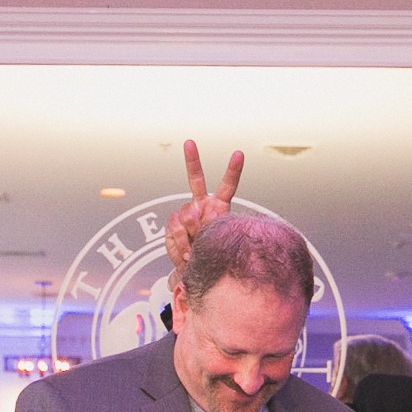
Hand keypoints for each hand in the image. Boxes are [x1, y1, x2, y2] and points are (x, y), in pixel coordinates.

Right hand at [164, 139, 243, 270]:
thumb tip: (192, 220)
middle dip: (192, 160)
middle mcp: (200, 204)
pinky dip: (182, 244)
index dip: (233, 170)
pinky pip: (177, 229)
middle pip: (195, 179)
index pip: (227, 186)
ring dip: (193, 235)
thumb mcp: (218, 242)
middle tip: (189, 143)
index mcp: (218, 206)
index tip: (238, 154)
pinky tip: (187, 253)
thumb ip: (209, 228)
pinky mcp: (173, 223)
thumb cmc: (211, 254)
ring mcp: (185, 213)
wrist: (194, 269)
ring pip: (187, 215)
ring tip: (197, 250)